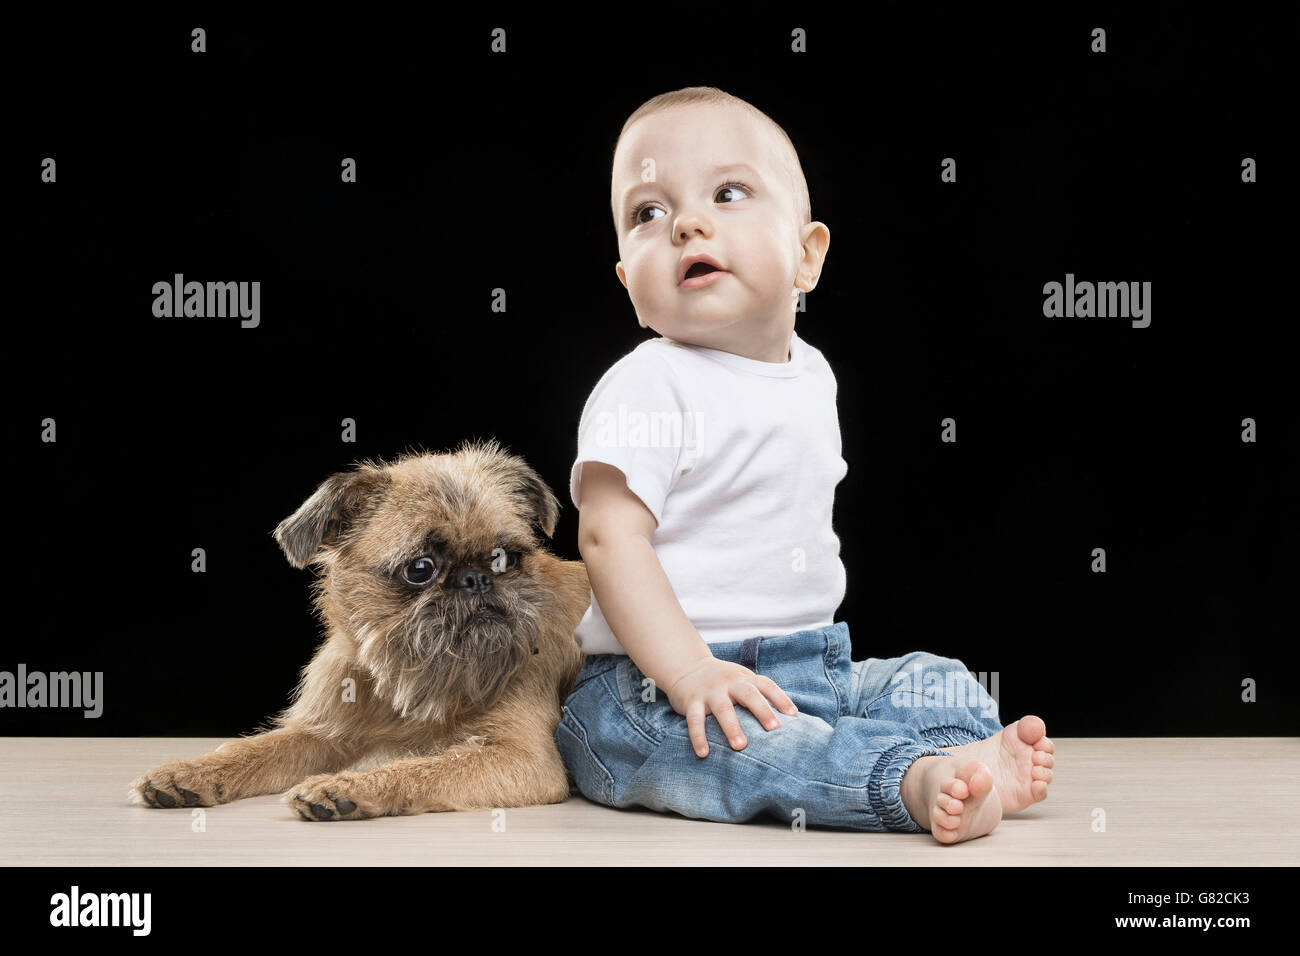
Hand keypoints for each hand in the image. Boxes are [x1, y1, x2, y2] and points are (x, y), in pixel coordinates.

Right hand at [664, 657, 797, 757]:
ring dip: (732, 727)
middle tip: (774, 728)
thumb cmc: (723, 681)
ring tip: (740, 746)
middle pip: (748, 694)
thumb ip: (759, 695)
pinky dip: (698, 737)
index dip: (780, 698)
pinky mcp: (691, 702)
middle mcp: (729, 683)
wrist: (687, 667)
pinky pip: (695, 720)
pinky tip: (703, 753)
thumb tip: (789, 720)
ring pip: (722, 708)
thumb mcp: (741, 680)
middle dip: (762, 710)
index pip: (766, 685)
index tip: (793, 715)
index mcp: (744, 678)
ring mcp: (710, 692)